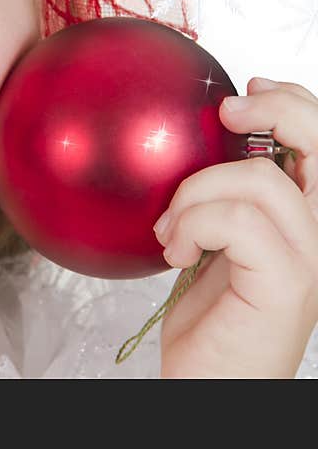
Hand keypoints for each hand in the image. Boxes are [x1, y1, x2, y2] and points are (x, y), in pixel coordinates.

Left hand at [155, 76, 317, 377]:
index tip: (243, 94)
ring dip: (194, 195)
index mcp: (305, 219)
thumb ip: (216, 200)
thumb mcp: (209, 243)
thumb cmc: (209, 317)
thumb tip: (184, 149)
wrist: (209, 380)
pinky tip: (175, 252)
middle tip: (228, 112)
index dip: (293, 104)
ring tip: (170, 231)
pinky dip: (192, 225)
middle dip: (279, 111)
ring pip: (261, 179)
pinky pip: (235, 220)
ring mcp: (311, 257)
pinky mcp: (289, 281)